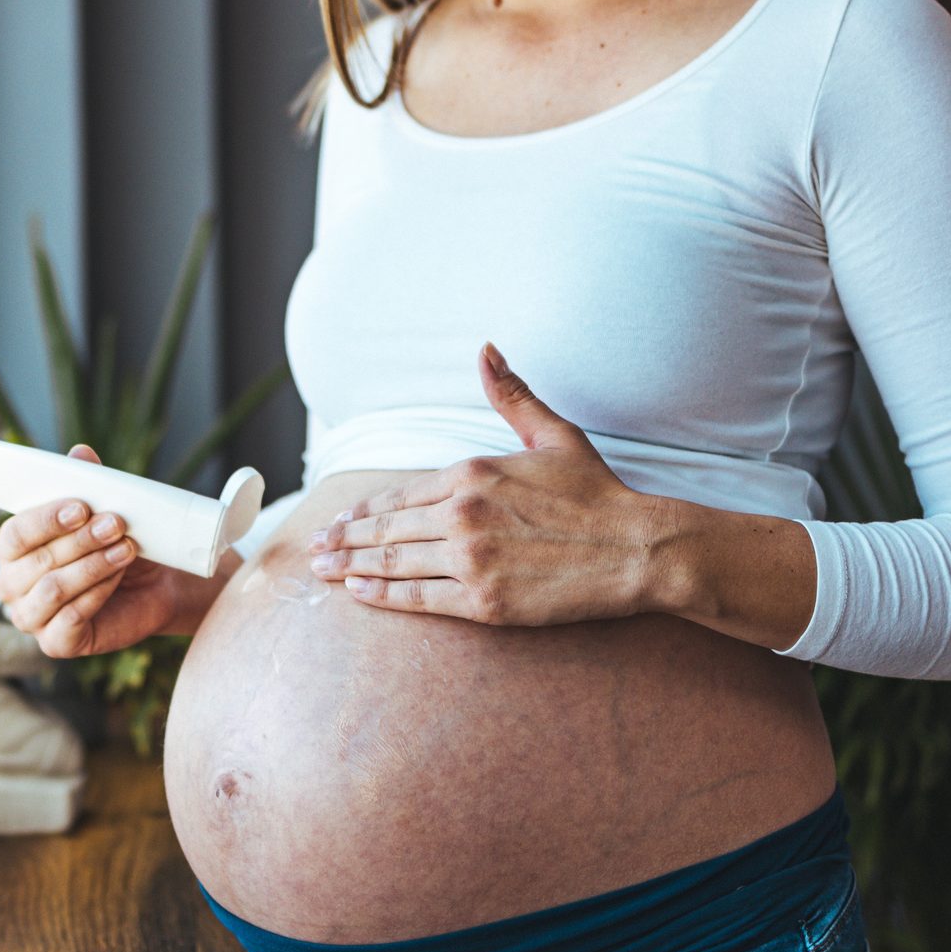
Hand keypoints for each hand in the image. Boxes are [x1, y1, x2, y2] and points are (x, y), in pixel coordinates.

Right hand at [0, 443, 200, 658]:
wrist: (156, 583)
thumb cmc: (117, 541)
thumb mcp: (103, 508)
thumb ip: (87, 481)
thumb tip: (80, 453)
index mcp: (12, 550)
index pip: (13, 535)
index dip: (45, 520)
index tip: (81, 506)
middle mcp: (12, 585)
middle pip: (35, 562)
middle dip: (79, 541)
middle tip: (116, 524)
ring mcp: (30, 617)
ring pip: (52, 589)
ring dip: (92, 566)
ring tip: (126, 548)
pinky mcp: (56, 643)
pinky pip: (69, 619)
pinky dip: (97, 594)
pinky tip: (118, 576)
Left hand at [306, 343, 673, 627]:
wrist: (636, 549)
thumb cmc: (596, 493)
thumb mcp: (553, 434)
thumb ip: (511, 394)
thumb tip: (486, 349)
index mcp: (472, 473)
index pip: (399, 494)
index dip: (363, 510)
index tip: (338, 519)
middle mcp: (463, 515)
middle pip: (386, 530)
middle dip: (344, 540)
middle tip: (313, 550)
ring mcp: (471, 560)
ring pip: (394, 564)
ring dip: (352, 568)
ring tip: (324, 572)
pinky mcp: (484, 602)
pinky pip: (419, 599)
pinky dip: (384, 596)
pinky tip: (360, 593)